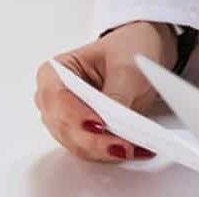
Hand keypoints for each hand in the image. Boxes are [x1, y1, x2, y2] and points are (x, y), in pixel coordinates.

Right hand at [34, 20, 176, 161]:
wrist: (144, 52)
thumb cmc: (128, 48)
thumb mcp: (126, 66)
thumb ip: (117, 94)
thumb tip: (113, 124)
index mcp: (54, 73)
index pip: (57, 99)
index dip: (76, 115)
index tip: (99, 124)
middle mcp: (54, 100)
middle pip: (66, 128)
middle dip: (94, 139)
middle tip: (122, 144)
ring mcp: (67, 120)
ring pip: (78, 144)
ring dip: (104, 150)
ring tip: (132, 148)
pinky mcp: (83, 134)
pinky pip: (92, 150)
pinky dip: (111, 152)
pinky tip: (131, 149)